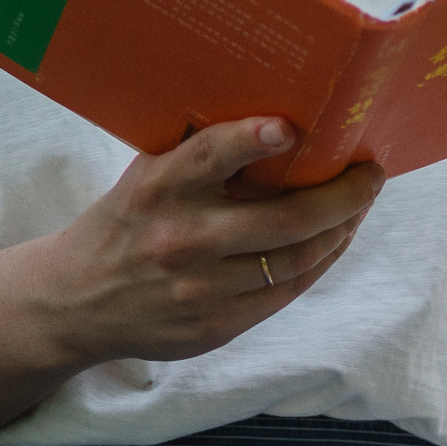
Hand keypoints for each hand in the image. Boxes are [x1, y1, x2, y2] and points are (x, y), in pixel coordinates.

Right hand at [32, 116, 381, 366]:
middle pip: (285, 220)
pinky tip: (335, 240)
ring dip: (341, 229)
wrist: (75, 301)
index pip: (209, 157)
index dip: (251, 140)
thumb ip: (196, 159)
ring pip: (297, 259)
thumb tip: (274, 121)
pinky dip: (320, 262)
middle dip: (342, 196)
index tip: (289, 127)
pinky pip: (288, 291)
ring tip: (358, 205)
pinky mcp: (217, 324)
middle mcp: (182, 238)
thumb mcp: (145, 180)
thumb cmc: (127, 225)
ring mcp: (201, 287)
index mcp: (158, 189)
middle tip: (371, 174)